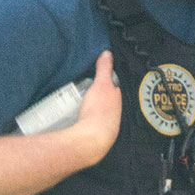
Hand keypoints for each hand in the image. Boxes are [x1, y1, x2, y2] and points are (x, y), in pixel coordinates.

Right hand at [60, 50, 121, 171]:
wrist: (93, 141)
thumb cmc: (98, 112)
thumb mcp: (101, 84)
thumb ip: (104, 68)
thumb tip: (107, 53)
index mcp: (116, 98)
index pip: (112, 86)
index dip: (104, 81)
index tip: (94, 78)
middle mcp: (115, 113)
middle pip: (105, 100)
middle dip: (96, 96)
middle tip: (83, 92)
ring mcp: (107, 125)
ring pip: (99, 113)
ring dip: (91, 109)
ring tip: (78, 106)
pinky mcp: (97, 136)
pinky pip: (91, 124)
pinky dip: (86, 121)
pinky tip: (78, 120)